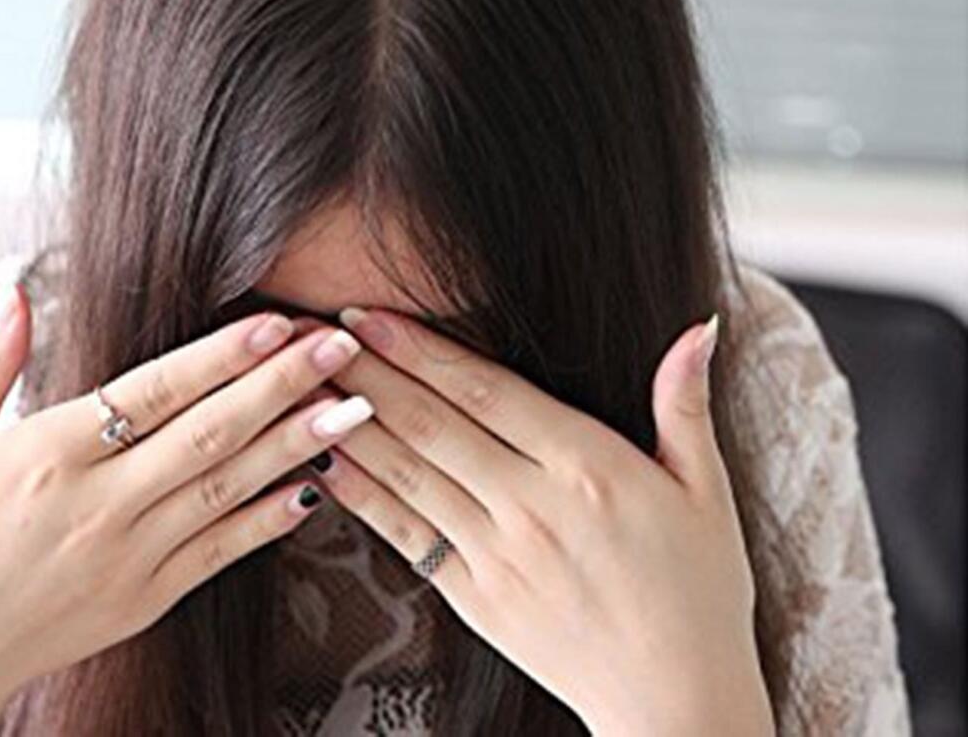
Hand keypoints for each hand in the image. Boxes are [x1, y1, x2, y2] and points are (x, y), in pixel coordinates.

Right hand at [0, 279, 375, 736]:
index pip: (153, 392)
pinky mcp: (145, 599)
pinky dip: (271, 518)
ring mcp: (129, 558)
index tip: (275, 320)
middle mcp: (99, 505)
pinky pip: (222, 552)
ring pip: (227, 489)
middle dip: (283, 385)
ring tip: (355, 405)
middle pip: (208, 434)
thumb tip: (14, 292)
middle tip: (341, 343)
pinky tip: (318, 484)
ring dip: (297, 443)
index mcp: (49, 455)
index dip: (221, 355)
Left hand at [295, 306, 774, 736]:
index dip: (423, 349)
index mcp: (588, 467)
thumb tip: (698, 327)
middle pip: (433, 423)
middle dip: (369, 370)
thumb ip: (686, 404)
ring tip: (303, 381)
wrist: (678, 708)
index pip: (487, 391)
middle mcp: (533, 507)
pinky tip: (323, 461)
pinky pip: (408, 535)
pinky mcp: (476, 600)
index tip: (372, 312)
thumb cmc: (699, 593)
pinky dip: (362, 496)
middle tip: (313, 328)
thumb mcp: (706, 491)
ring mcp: (498, 556)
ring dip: (351, 422)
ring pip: (410, 474)